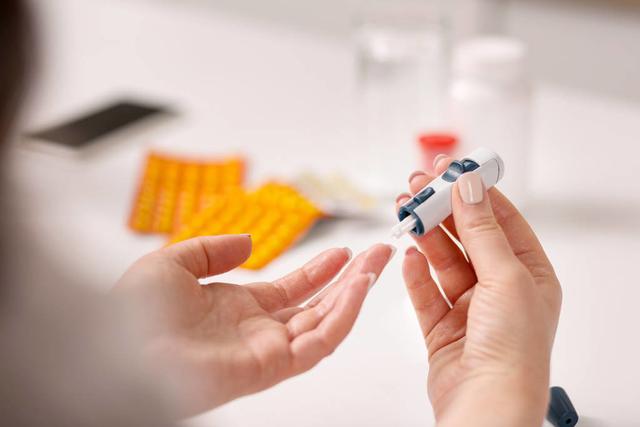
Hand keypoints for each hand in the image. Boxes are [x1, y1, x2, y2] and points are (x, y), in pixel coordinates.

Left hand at [113, 235, 393, 415]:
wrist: (119, 348)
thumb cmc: (133, 313)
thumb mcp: (173, 264)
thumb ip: (213, 251)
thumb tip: (249, 242)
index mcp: (240, 307)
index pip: (294, 289)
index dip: (322, 270)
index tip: (346, 251)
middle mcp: (260, 329)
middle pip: (319, 304)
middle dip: (351, 278)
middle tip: (379, 253)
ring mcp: (268, 349)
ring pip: (326, 323)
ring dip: (354, 294)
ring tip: (376, 266)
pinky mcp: (271, 366)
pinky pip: (317, 342)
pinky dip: (343, 316)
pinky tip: (357, 289)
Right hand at [397, 158, 561, 425]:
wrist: (486, 405)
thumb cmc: (513, 350)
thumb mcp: (504, 277)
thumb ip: (482, 230)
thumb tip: (469, 186)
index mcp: (528, 275)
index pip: (501, 221)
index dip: (475, 192)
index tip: (451, 169)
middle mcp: (500, 289)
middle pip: (466, 238)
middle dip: (441, 211)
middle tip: (416, 186)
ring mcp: (469, 308)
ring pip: (442, 261)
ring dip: (424, 236)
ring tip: (404, 211)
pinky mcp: (441, 326)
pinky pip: (425, 291)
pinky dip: (415, 273)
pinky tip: (407, 255)